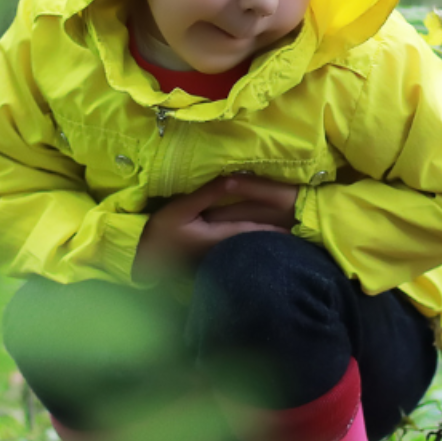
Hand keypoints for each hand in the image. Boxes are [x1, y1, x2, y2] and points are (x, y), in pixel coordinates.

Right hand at [135, 176, 297, 276]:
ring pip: (248, 249)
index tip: (298, 225)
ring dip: (265, 243)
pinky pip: (237, 253)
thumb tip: (233, 178)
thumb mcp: (182, 208)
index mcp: (219, 239)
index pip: (255, 232)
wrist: (141, 259)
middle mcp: (224, 253)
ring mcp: (218, 260)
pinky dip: (250, 246)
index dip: (277, 228)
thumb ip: (209, 194)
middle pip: (255, 243)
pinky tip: (259, 246)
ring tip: (287, 237)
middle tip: (300, 232)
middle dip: (276, 237)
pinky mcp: (212, 262)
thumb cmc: (160, 232)